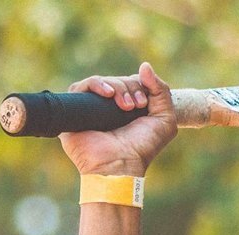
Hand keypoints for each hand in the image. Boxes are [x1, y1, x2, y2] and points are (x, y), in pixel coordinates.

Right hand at [59, 62, 176, 177]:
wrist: (121, 164)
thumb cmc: (142, 147)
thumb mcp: (165, 120)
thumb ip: (161, 91)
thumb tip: (144, 66)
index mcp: (128, 108)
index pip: (132, 81)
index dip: (139, 85)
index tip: (144, 103)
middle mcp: (109, 107)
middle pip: (118, 80)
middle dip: (129, 88)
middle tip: (134, 106)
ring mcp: (91, 108)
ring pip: (101, 82)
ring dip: (117, 87)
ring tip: (124, 106)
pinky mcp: (73, 109)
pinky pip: (81, 86)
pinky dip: (95, 84)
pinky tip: (107, 93)